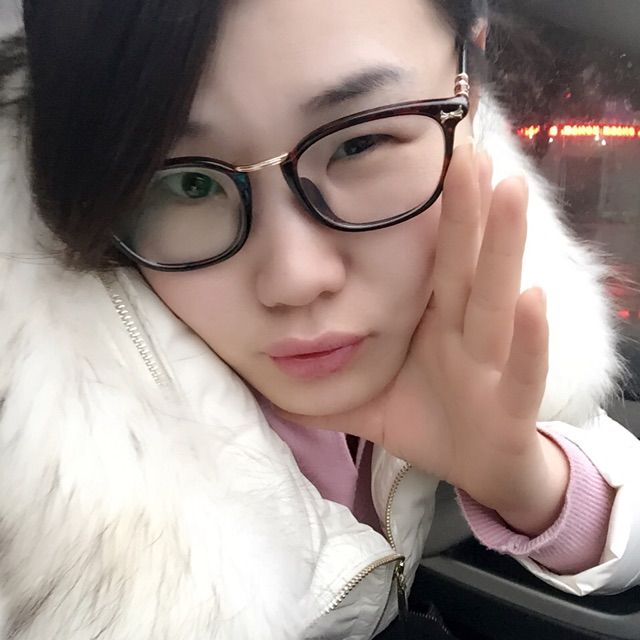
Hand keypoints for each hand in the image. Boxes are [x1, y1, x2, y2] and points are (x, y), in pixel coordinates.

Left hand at [277, 143, 568, 536]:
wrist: (476, 471)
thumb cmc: (424, 420)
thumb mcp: (364, 392)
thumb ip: (319, 376)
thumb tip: (262, 360)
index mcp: (430, 324)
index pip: (430, 261)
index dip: (434, 214)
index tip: (432, 158)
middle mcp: (463, 333)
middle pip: (461, 267)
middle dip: (466, 210)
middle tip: (466, 148)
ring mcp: (489, 366)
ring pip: (495, 302)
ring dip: (503, 249)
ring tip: (509, 191)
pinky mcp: (509, 406)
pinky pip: (519, 370)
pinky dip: (527, 338)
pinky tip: (531, 297)